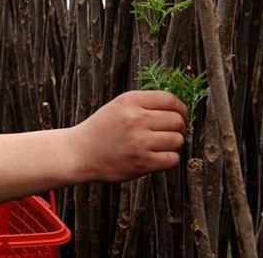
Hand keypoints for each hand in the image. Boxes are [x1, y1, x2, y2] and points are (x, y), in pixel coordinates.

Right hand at [71, 90, 187, 181]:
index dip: (181, 108)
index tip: (181, 116)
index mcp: (131, 101)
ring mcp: (139, 141)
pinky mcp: (142, 162)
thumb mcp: (120, 105)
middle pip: (177, 120)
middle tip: (170, 132)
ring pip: (177, 140)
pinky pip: (172, 159)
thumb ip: (146, 104)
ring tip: (162, 145)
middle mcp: (136, 119)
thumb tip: (178, 110)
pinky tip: (159, 156)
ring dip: (174, 144)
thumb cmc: (103, 128)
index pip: (170, 100)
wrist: (81, 152)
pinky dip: (170, 158)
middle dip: (178, 127)